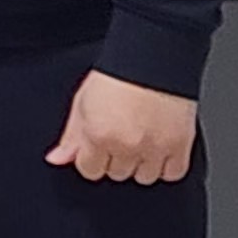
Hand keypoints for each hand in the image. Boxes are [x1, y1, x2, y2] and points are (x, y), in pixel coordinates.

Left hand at [47, 71, 198, 183]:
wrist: (154, 59)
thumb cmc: (118, 76)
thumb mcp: (83, 102)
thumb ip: (71, 136)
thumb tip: (57, 160)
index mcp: (98, 135)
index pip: (89, 170)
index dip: (92, 157)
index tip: (99, 145)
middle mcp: (126, 145)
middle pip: (116, 174)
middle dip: (116, 158)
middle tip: (121, 135)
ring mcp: (155, 148)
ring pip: (144, 177)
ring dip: (141, 163)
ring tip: (141, 140)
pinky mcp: (180, 146)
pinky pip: (172, 174)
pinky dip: (166, 166)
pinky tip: (159, 148)